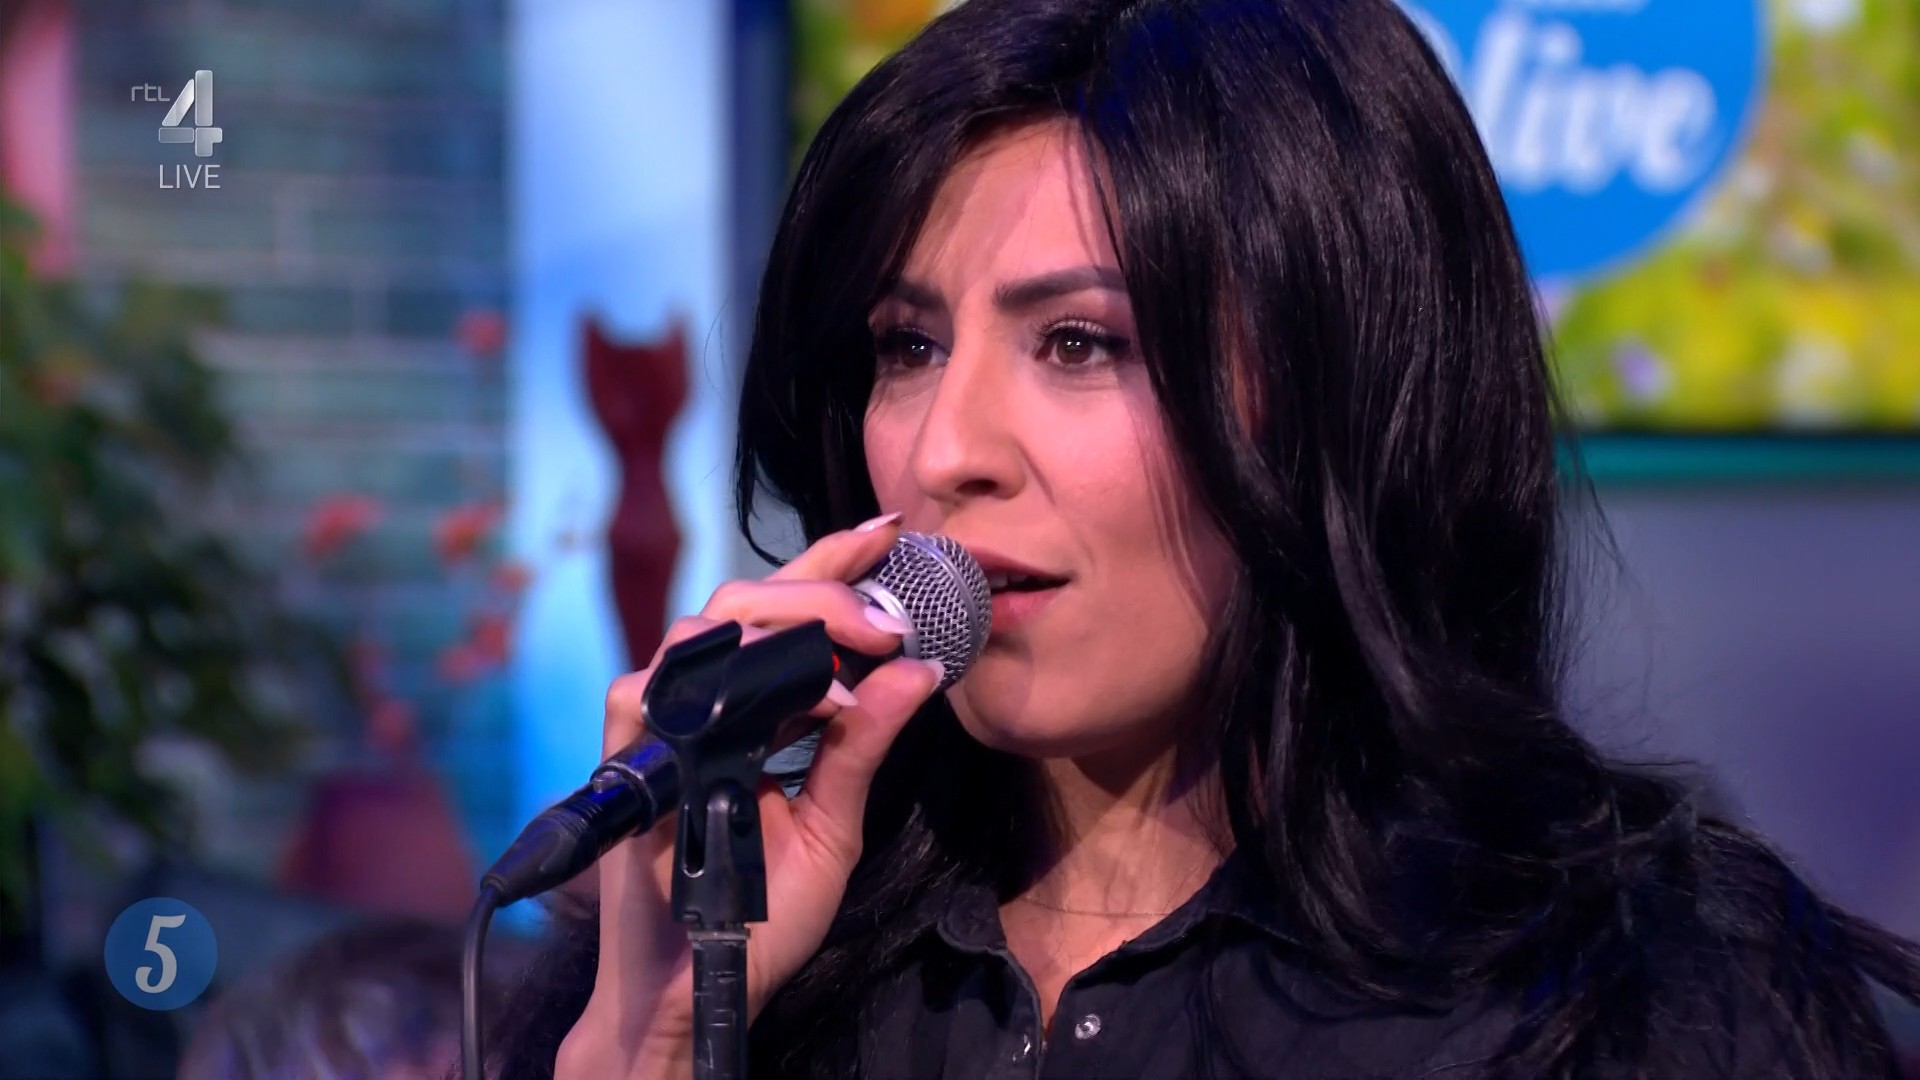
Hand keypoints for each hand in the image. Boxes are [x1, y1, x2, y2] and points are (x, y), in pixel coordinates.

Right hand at [554, 514, 941, 1079]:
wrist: (701, 984)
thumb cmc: (759, 910)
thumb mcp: (835, 820)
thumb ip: (863, 745)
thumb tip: (919, 672)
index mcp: (748, 707)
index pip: (785, 612)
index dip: (831, 562)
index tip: (891, 529)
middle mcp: (698, 703)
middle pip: (741, 602)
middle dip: (819, 591)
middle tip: (885, 616)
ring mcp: (656, 729)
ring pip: (696, 629)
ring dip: (779, 627)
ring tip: (854, 645)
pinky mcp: (624, 763)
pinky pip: (649, 692)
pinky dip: (720, 685)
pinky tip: (795, 703)